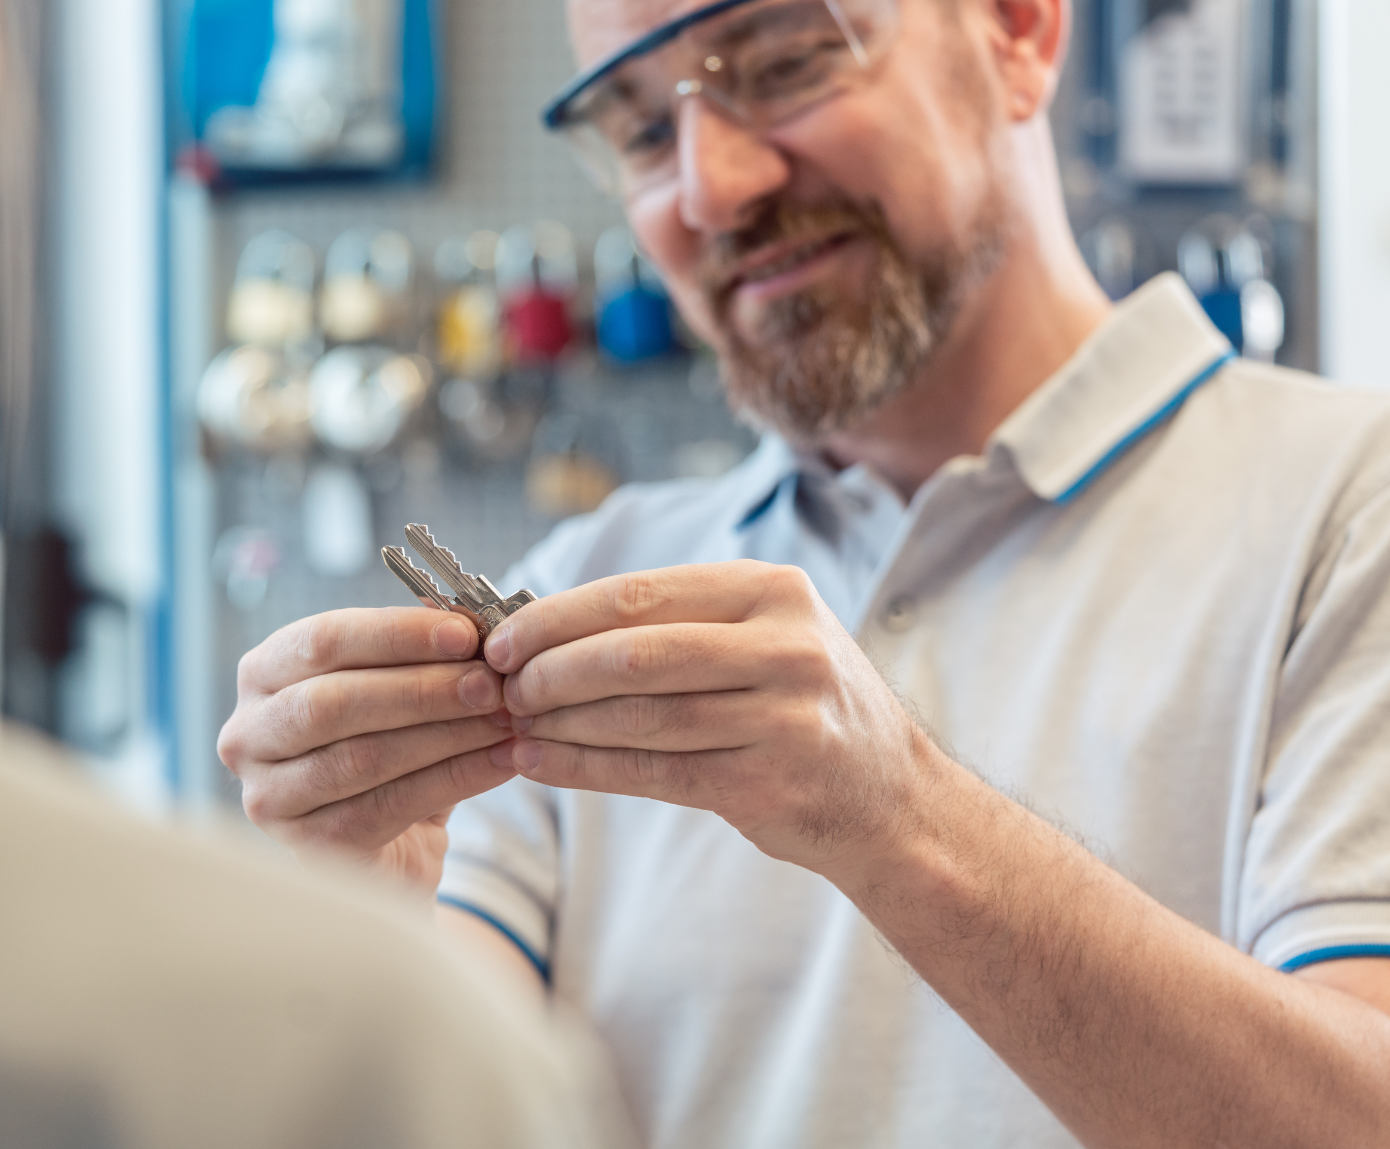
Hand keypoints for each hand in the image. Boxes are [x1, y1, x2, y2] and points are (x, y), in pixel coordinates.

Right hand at [219, 606, 517, 894]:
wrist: (389, 844)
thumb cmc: (388, 748)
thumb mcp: (394, 688)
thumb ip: (418, 652)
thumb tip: (464, 619)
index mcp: (263, 673)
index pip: (323, 640)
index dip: (397, 634)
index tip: (465, 634)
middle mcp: (250, 733)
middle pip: (333, 702)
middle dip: (421, 689)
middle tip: (489, 683)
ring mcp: (270, 795)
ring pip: (361, 757)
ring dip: (445, 734)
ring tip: (502, 719)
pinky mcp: (307, 845)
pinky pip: (388, 807)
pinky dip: (454, 779)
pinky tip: (499, 761)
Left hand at [484, 561, 938, 880]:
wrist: (891, 798)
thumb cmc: (800, 707)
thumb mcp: (763, 638)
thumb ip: (675, 624)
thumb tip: (544, 623)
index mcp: (773, 592)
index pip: (639, 594)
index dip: (558, 616)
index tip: (501, 636)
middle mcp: (786, 647)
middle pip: (634, 654)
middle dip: (551, 669)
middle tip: (498, 685)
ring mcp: (783, 718)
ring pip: (639, 716)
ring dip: (560, 722)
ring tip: (509, 724)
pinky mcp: (768, 784)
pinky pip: (652, 772)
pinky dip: (585, 767)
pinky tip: (539, 762)